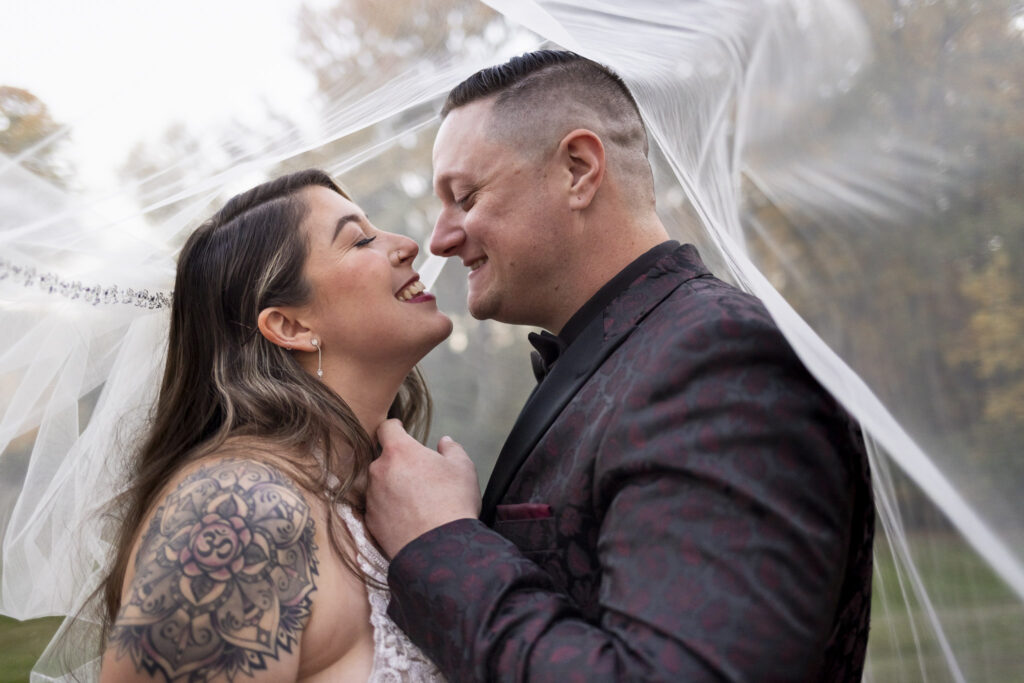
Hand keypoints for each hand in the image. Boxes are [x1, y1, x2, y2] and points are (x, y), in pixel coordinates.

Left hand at [366, 419, 480, 557]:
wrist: (439, 549)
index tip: (401, 430)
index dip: (395, 427)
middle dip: (399, 463)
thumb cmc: (453, 503)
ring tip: (417, 502)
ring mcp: (372, 497)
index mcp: (400, 451)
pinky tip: (409, 518)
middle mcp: (379, 471)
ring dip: (393, 486)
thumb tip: (445, 442)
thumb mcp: (463, 468)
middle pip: (384, 458)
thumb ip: (452, 449)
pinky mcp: (370, 521)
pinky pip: (379, 507)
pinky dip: (389, 509)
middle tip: (420, 476)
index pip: (387, 428)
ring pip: (380, 484)